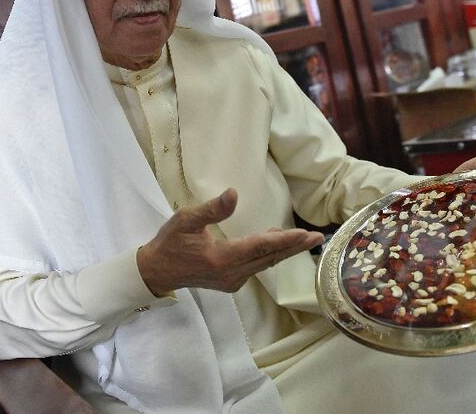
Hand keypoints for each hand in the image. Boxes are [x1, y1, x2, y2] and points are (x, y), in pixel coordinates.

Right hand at [137, 188, 324, 294]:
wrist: (157, 271)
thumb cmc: (170, 242)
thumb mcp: (186, 220)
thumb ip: (212, 209)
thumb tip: (234, 193)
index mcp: (222, 258)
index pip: (260, 247)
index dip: (284, 239)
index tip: (304, 234)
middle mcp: (232, 274)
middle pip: (269, 258)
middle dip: (294, 247)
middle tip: (317, 238)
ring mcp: (232, 281)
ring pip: (264, 263)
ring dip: (284, 251)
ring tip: (303, 239)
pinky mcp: (231, 282)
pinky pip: (256, 267)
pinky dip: (269, 255)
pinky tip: (275, 243)